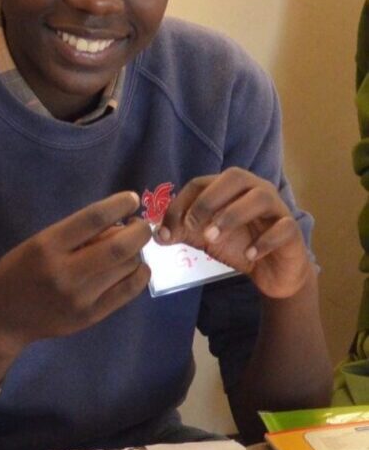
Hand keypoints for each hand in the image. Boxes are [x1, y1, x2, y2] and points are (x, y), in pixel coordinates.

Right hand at [0, 192, 152, 376]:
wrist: (2, 318)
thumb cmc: (16, 273)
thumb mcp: (36, 244)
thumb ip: (73, 235)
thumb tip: (118, 224)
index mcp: (46, 247)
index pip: (93, 219)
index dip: (118, 205)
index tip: (131, 199)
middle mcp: (65, 272)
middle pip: (119, 247)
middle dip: (140, 231)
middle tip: (142, 225)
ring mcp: (80, 297)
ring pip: (128, 267)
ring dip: (137, 252)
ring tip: (130, 248)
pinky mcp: (91, 316)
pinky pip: (129, 291)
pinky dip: (140, 274)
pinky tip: (136, 268)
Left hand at [156, 168, 312, 298]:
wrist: (274, 272)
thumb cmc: (239, 245)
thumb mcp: (204, 238)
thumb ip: (182, 232)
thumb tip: (157, 234)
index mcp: (230, 187)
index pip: (200, 183)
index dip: (180, 204)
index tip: (165, 231)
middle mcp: (255, 190)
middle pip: (234, 177)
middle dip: (208, 200)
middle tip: (192, 227)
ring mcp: (277, 208)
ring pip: (260, 198)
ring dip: (232, 216)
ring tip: (213, 239)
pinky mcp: (293, 230)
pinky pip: (283, 227)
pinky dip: (263, 241)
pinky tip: (249, 255)